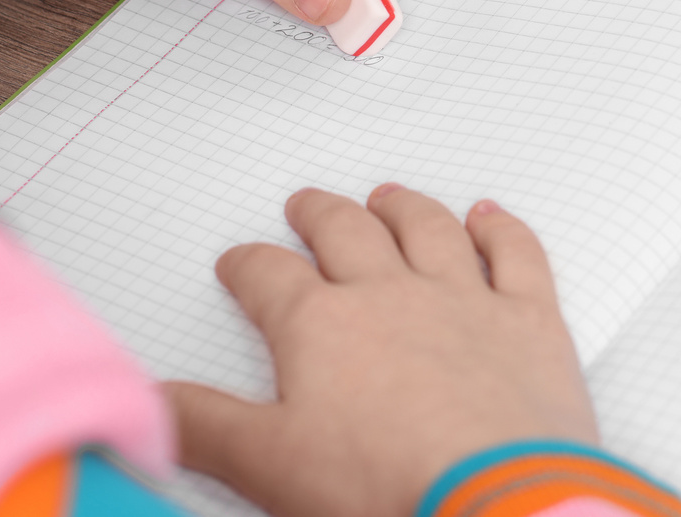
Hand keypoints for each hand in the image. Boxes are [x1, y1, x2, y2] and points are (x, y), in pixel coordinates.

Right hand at [166, 186, 597, 516]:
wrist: (495, 509)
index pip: (267, 276)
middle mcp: (388, 294)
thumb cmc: (383, 490)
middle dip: (319, 214)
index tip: (237, 264)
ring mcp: (463, 300)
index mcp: (319, 325)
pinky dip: (501, 229)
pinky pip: (515, 254)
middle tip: (305, 205)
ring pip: (426, 229)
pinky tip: (490, 215)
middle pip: (345, 233)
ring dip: (402, 208)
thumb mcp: (270, 466)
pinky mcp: (530, 322)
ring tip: (386, 196)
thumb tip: (150, 400)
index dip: (246, 265)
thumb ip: (205, 425)